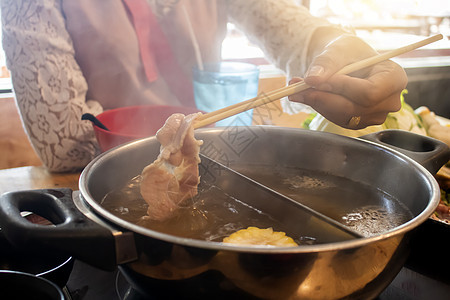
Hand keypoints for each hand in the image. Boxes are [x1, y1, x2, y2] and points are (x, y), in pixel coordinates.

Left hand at [288, 35, 406, 128]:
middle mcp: (389, 101)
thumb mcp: (338, 49)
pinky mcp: (359, 122)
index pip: (369, 91)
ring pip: (343, 115)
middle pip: (354, 108)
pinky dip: (320, 108)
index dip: (342, 88)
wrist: (346, 60)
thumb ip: (326, 63)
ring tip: (297, 89)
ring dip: (317, 103)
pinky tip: (307, 95)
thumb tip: (312, 78)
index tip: (316, 80)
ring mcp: (375, 115)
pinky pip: (337, 119)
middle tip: (296, 88)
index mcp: (394, 78)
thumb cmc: (348, 51)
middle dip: (323, 97)